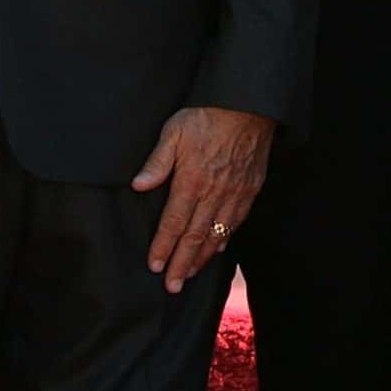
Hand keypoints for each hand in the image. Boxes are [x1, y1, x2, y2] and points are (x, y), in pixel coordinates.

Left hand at [133, 105, 274, 292]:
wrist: (248, 103)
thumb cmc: (208, 114)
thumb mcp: (174, 131)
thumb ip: (157, 161)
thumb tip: (139, 185)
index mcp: (192, 180)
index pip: (174, 223)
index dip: (163, 247)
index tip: (155, 266)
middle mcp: (214, 192)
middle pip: (194, 236)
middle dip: (182, 264)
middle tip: (172, 286)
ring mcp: (235, 192)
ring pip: (216, 233)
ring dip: (202, 257)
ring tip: (190, 275)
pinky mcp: (250, 188)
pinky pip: (237, 221)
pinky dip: (225, 238)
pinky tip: (217, 249)